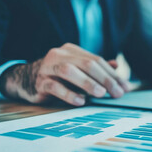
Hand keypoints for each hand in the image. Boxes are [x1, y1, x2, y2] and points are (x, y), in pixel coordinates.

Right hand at [0, 43, 129, 105]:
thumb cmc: (59, 76)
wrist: (26, 80)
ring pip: (69, 71)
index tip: (125, 88)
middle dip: (105, 79)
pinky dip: (68, 94)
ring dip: (87, 83)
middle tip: (117, 93)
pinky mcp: (40, 82)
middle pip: (87, 64)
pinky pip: (54, 87)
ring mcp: (48, 68)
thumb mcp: (78, 70)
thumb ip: (97, 68)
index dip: (113, 75)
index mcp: (72, 50)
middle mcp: (60, 55)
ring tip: (101, 94)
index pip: (97, 61)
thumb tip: (117, 66)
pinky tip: (80, 101)